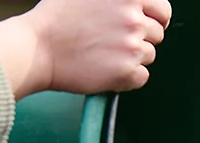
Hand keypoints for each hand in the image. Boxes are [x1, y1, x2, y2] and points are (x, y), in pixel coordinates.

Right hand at [0, 0, 171, 99]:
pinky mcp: (127, 71)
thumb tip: (131, 6)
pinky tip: (107, 70)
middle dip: (141, 38)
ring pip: (149, 56)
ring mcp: (132, 46)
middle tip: (116, 43)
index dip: (156, 18)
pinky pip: (142, 77)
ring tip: (104, 55)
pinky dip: (128, 78)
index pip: (162, 8)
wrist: (37, 48)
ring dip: (132, 58)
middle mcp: (134, 19)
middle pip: (157, 34)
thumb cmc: (55, 19)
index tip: (148, 24)